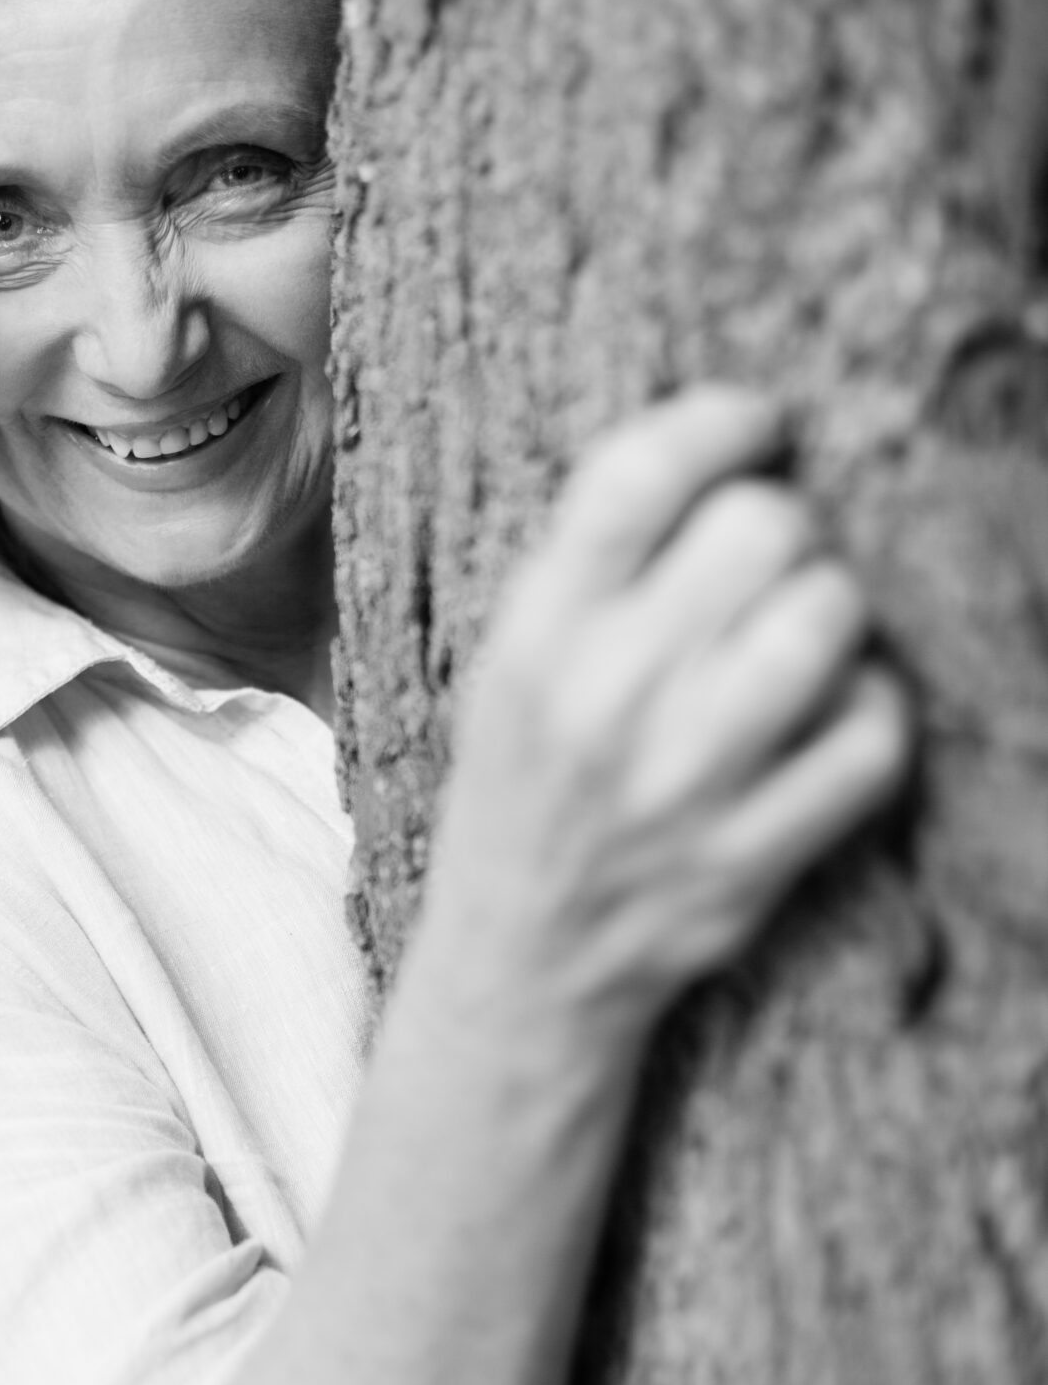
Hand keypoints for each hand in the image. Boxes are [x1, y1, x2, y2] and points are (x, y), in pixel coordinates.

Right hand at [439, 384, 912, 1035]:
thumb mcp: (512, 659)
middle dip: (783, 525)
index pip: (638, 474)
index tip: (754, 427)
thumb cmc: (527, 783)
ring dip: (833, 609)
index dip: (721, 421)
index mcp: (534, 634)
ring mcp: (683, 786)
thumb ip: (595, 564)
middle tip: (769, 557)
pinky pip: (870, 739)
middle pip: (759, 530)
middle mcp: (605, 701)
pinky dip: (872, 710)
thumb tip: (724, 451)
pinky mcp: (750, 859)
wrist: (520, 963)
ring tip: (804, 627)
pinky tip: (834, 712)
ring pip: (825, 621)